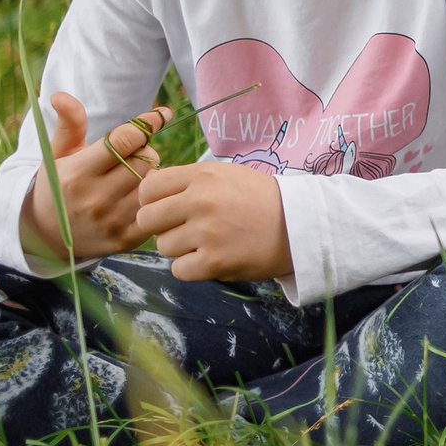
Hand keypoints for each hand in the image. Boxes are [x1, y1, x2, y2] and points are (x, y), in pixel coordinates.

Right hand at [21, 93, 170, 262]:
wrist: (46, 235)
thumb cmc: (57, 184)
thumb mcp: (57, 154)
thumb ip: (69, 124)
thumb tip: (60, 95)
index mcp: (78, 173)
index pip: (126, 140)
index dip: (147, 123)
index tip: (160, 115)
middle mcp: (94, 198)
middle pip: (146, 160)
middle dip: (145, 151)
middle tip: (133, 154)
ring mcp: (111, 221)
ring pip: (154, 183)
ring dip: (150, 175)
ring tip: (134, 175)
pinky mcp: (124, 239)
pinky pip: (156, 209)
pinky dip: (153, 199)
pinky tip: (140, 195)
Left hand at [134, 161, 293, 283]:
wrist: (299, 225)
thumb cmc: (260, 199)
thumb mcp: (226, 175)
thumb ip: (187, 180)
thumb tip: (146, 187)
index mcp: (203, 175)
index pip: (148, 189)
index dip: (153, 202)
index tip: (169, 208)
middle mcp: (201, 201)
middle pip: (147, 219)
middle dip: (161, 227)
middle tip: (184, 229)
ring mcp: (208, 232)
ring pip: (163, 246)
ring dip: (180, 248)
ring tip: (207, 242)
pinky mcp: (215, 262)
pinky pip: (179, 270)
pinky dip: (193, 268)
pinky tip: (212, 258)